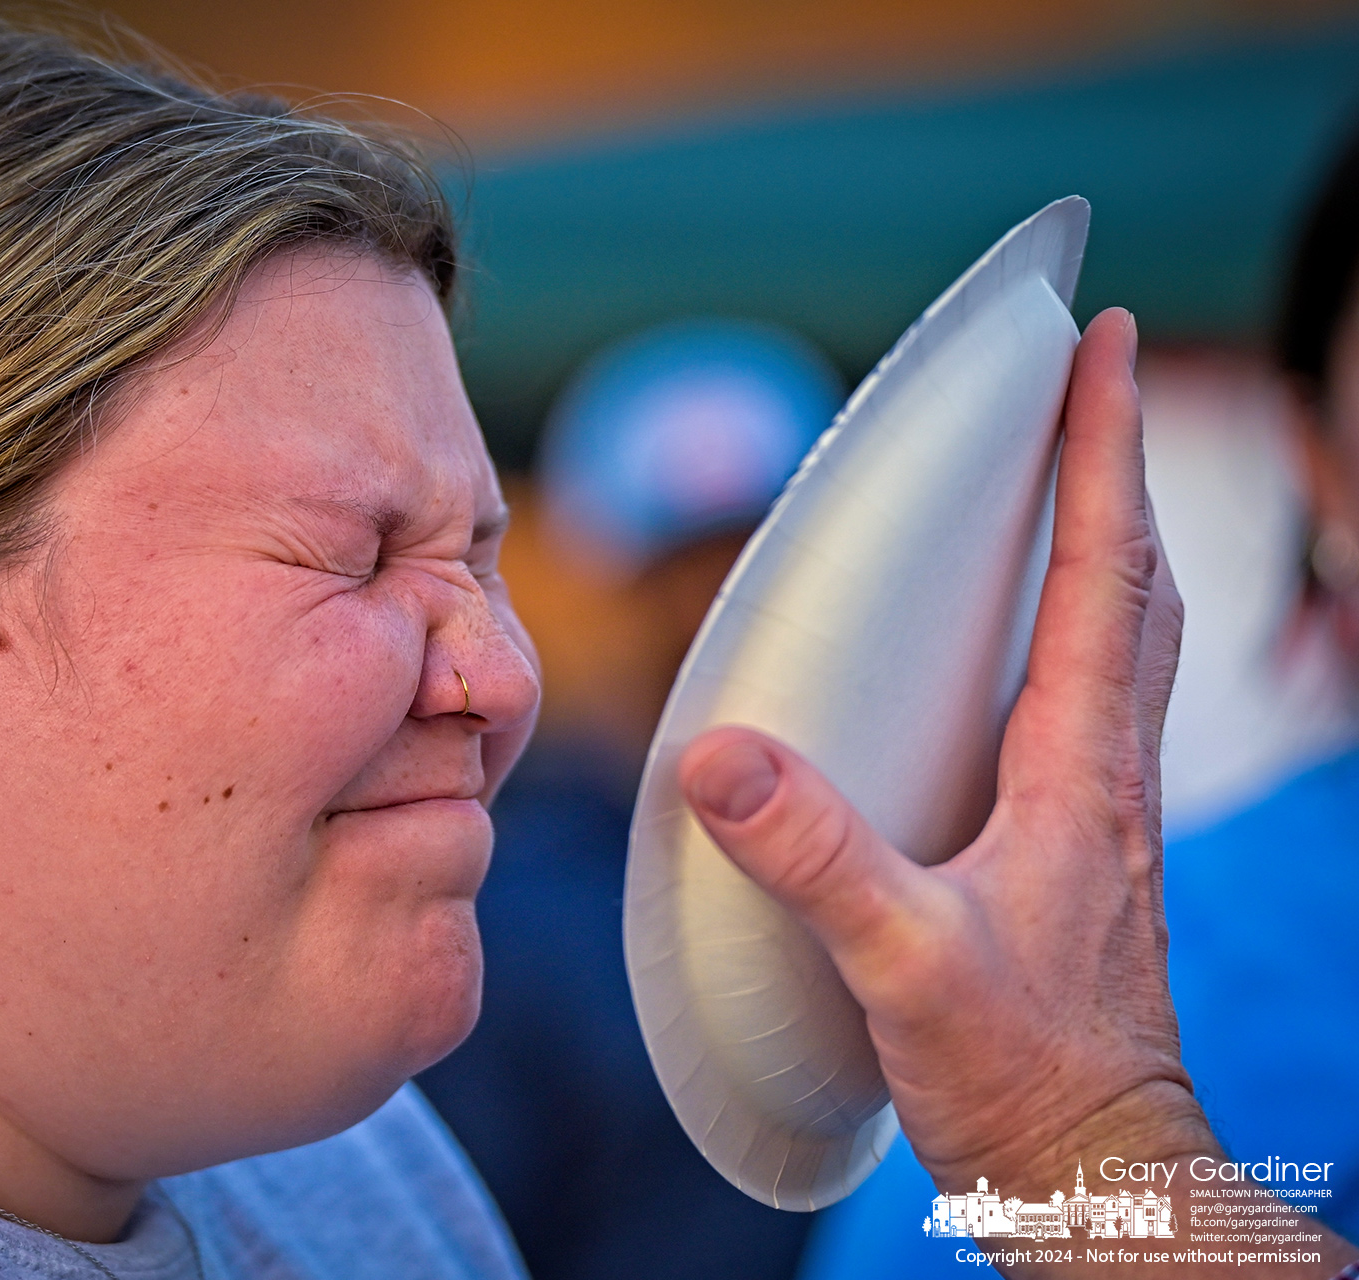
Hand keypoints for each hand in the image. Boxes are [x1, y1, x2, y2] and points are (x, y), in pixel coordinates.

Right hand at [679, 307, 1208, 1197]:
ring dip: (1114, 546)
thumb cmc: (1019, 1074)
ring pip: (1133, 644)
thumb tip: (718, 758)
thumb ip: (812, 857)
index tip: (1104, 343)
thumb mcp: (901, 962)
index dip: (1104, 450)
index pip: (1103, 575)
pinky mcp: (1086, 857)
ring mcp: (1107, 816)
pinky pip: (1100, 708)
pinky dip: (1086, 637)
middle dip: (1120, 470)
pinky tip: (1030, 658)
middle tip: (1097, 385)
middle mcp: (1109, 776)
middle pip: (1139, 586)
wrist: (1091, 1168)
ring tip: (1077, 487)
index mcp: (1079, 772)